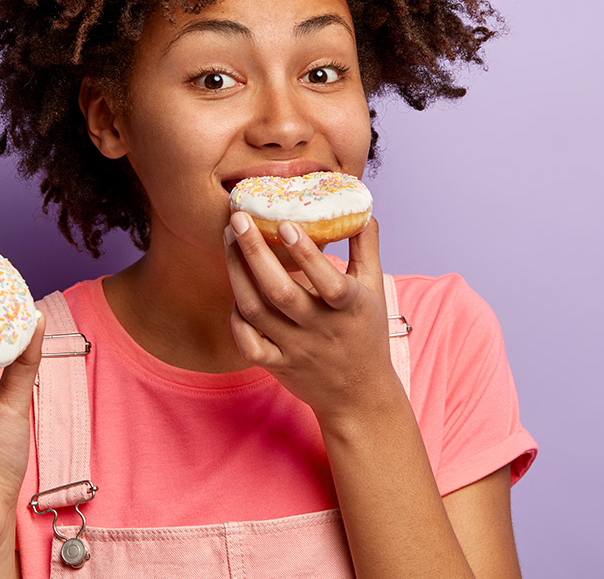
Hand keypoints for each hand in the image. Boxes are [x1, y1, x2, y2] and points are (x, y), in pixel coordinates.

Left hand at [223, 212, 401, 424]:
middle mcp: (320, 330)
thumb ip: (366, 247)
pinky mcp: (277, 365)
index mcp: (349, 308)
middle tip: (237, 220)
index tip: (285, 224)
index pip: (329, 281)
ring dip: (237, 274)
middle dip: (254, 253)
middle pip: (280, 292)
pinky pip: (248, 344)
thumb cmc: (366, 333)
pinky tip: (235, 292)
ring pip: (256, 312)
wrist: (359, 396)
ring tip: (228, 241)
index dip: (307, 254)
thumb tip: (360, 208)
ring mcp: (295, 349)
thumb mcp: (375, 289)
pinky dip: (236, 319)